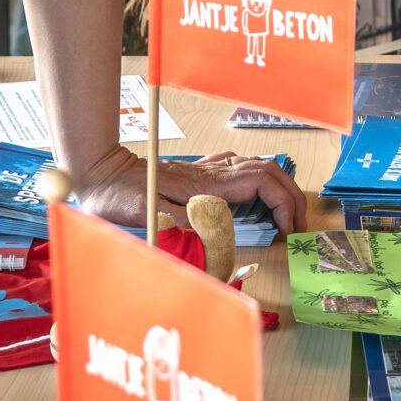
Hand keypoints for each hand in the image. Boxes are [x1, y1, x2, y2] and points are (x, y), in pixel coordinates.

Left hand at [71, 144, 308, 235]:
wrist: (101, 173)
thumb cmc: (121, 194)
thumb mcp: (149, 213)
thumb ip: (182, 221)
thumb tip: (214, 233)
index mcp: (208, 184)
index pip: (264, 183)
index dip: (284, 205)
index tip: (288, 230)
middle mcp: (214, 173)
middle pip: (270, 172)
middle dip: (292, 198)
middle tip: (298, 227)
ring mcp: (208, 170)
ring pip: (258, 168)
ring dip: (278, 189)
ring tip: (285, 215)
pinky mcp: (199, 173)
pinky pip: (240, 170)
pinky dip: (259, 183)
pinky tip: (254, 196)